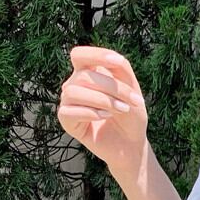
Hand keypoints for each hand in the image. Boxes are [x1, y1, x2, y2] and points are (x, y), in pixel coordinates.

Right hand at [57, 46, 147, 168]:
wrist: (131, 144)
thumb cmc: (131, 116)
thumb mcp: (132, 89)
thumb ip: (122, 69)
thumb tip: (114, 57)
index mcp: (88, 72)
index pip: (80, 55)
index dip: (95, 55)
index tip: (117, 62)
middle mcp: (74, 85)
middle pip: (84, 76)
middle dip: (112, 88)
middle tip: (132, 101)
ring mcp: (69, 103)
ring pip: (73, 92)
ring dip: (102, 100)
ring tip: (122, 110)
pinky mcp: (67, 121)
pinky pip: (68, 111)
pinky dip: (90, 113)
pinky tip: (105, 117)